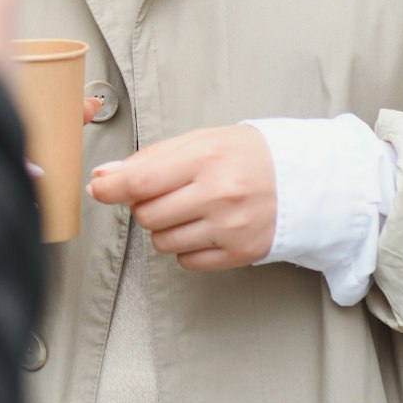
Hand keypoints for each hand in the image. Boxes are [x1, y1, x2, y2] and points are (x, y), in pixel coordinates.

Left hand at [87, 124, 275, 270]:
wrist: (304, 179)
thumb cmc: (247, 155)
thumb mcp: (201, 141)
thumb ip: (151, 158)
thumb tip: (105, 176)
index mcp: (207, 159)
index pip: (140, 181)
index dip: (110, 188)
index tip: (98, 188)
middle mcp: (219, 195)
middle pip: (147, 216)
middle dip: (144, 206)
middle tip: (163, 193)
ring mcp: (231, 228)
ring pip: (163, 242)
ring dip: (164, 228)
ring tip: (187, 209)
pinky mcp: (241, 253)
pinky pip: (187, 261)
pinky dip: (186, 247)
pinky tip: (203, 227)